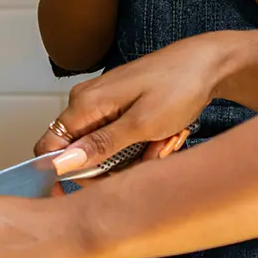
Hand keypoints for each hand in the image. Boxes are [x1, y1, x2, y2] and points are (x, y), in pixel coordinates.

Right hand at [34, 32, 257, 170]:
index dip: (59, 174)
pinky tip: (162, 137)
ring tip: (162, 143)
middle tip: (147, 158)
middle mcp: (87, 102)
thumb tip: (63, 163)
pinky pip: (119, 139)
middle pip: (80, 153)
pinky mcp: (119, 106)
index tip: (83, 194)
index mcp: (85, 103)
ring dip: (134, 157)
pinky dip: (141, 145)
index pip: (49, 146)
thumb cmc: (179, 87)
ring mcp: (103, 103)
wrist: (209, 64)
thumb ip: (101, 146)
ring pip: (104, 150)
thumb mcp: (142, 124)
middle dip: (113, 167)